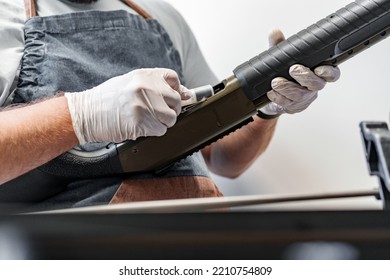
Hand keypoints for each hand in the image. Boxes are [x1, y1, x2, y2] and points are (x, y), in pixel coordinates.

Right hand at [65, 68, 191, 143]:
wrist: (86, 113)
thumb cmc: (106, 99)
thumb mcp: (130, 83)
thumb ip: (154, 85)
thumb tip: (183, 93)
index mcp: (143, 75)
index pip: (173, 79)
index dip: (175, 90)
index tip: (173, 97)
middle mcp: (146, 87)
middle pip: (175, 100)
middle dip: (170, 109)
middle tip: (157, 112)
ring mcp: (144, 104)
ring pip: (171, 118)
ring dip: (163, 122)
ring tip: (147, 120)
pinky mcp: (142, 122)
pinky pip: (161, 130)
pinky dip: (154, 131)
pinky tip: (141, 126)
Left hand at [260, 29, 340, 115]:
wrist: (271, 93)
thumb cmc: (282, 73)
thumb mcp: (281, 57)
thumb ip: (280, 45)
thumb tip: (274, 32)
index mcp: (317, 73)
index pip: (332, 74)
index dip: (329, 72)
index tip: (319, 69)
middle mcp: (313, 87)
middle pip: (317, 84)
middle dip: (305, 76)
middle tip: (293, 70)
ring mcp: (304, 99)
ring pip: (300, 96)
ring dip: (287, 88)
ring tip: (275, 82)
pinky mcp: (293, 108)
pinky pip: (288, 104)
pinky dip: (278, 98)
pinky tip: (271, 93)